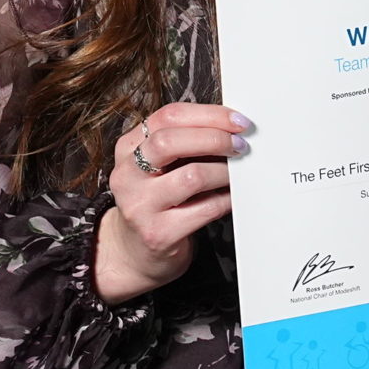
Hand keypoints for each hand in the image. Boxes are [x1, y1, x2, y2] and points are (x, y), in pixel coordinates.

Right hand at [96, 102, 244, 304]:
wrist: (136, 253)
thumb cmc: (158, 201)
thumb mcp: (160, 166)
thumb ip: (185, 142)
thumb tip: (232, 127)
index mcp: (128, 148)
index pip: (167, 116)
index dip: (209, 114)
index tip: (238, 121)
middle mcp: (127, 175)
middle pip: (170, 141)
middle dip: (215, 138)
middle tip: (241, 145)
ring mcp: (140, 206)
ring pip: (191, 176)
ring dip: (225, 171)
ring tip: (238, 173)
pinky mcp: (158, 234)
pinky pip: (205, 209)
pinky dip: (227, 198)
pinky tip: (233, 196)